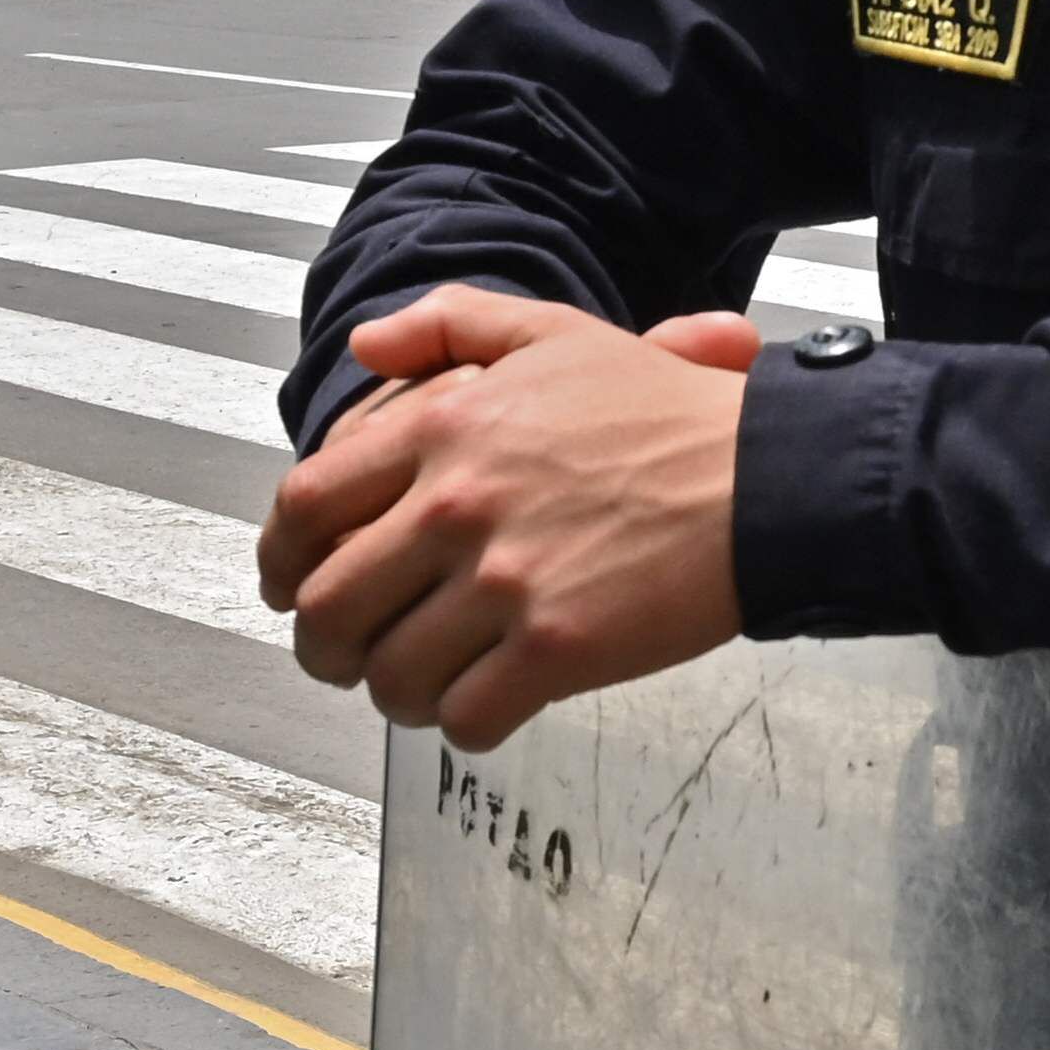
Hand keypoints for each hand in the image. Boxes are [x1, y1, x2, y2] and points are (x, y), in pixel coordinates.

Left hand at [257, 287, 753, 749]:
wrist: (769, 478)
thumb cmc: (664, 411)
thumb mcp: (550, 332)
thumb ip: (446, 325)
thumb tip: (363, 345)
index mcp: (442, 427)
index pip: (307, 504)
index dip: (280, 557)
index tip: (287, 583)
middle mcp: (457, 504)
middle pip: (329, 603)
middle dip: (321, 644)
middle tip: (341, 657)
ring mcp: (504, 582)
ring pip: (390, 673)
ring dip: (390, 693)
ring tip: (415, 687)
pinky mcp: (556, 650)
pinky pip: (465, 716)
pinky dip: (459, 724)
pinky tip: (481, 707)